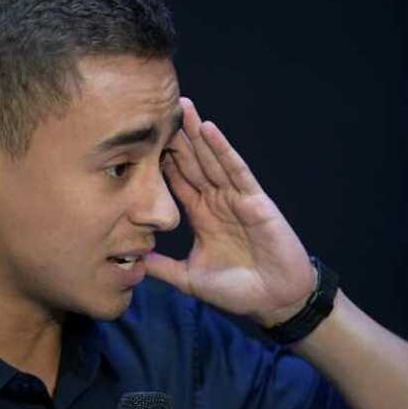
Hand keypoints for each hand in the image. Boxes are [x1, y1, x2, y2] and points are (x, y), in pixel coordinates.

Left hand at [144, 97, 315, 326]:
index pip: (176, 180)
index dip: (160, 159)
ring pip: (212, 159)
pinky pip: (236, 170)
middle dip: (177, 136)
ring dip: (197, 133)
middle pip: (192, 162)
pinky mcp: (256, 200)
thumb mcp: (190, 279)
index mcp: (201, 215)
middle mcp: (217, 201)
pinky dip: (223, 149)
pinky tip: (209, 130)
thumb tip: (133, 262)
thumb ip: (163, 268)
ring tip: (182, 106)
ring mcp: (236, 198)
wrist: (275, 302)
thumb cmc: (238, 291)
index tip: (139, 138)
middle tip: (157, 108)